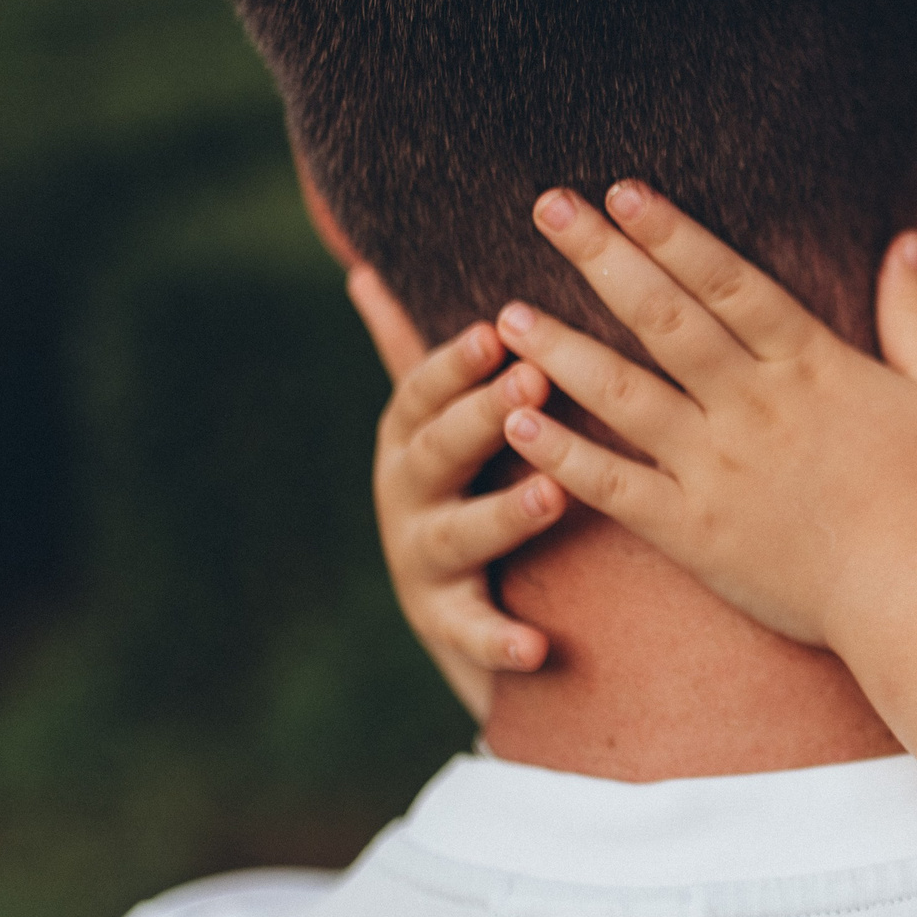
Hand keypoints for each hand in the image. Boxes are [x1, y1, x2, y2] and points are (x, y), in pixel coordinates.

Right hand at [349, 267, 566, 720]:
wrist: (458, 609)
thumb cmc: (462, 484)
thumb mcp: (435, 422)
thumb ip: (409, 354)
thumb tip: (362, 270)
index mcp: (410, 438)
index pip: (422, 392)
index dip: (454, 364)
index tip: (497, 329)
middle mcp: (405, 496)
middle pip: (437, 452)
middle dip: (481, 418)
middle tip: (534, 383)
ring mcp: (420, 562)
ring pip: (457, 535)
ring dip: (504, 514)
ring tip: (554, 495)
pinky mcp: (446, 625)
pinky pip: (472, 634)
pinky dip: (500, 640)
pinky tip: (537, 645)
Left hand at [490, 181, 916, 653]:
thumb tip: (914, 239)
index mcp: (809, 366)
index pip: (728, 282)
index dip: (672, 232)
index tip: (623, 192)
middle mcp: (752, 406)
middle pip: (663, 317)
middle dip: (602, 257)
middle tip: (548, 207)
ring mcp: (716, 468)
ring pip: (624, 394)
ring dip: (562, 348)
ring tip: (507, 312)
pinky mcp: (692, 532)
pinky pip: (614, 487)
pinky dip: (561, 456)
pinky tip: (516, 422)